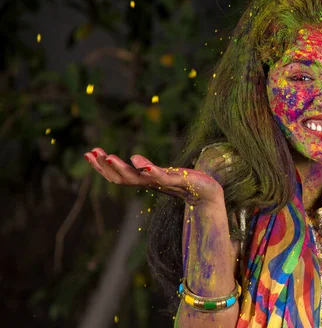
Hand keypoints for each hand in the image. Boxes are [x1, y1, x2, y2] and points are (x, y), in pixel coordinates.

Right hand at [83, 147, 224, 206]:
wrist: (208, 193)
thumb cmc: (186, 182)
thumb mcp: (164, 173)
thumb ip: (149, 169)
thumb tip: (133, 160)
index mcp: (145, 180)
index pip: (118, 176)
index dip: (102, 167)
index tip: (88, 154)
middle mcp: (150, 183)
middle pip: (122, 178)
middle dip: (105, 166)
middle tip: (91, 153)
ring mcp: (162, 182)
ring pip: (138, 178)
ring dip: (121, 168)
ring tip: (109, 156)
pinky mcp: (177, 180)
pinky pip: (161, 176)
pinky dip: (150, 170)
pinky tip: (140, 162)